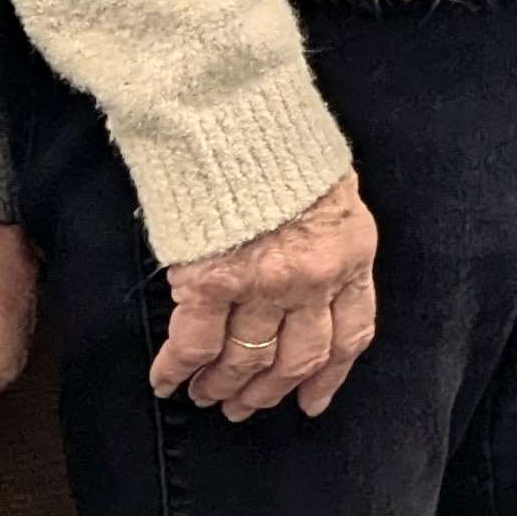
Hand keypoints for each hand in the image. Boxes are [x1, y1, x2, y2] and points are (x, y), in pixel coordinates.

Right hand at [151, 162, 377, 419]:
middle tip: (245, 406)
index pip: (350, 334)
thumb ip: (326, 241)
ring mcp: (262, 285)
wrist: (236, 109)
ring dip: (222, 386)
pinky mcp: (211, 281)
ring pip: (245, 360)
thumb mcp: (330, 191)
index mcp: (350, 255)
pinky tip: (166, 382)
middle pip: (296, 358)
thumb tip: (309, 278)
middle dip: (268, 390)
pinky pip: (194, 344)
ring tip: (206, 396)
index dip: (328, 376)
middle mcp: (313, 280)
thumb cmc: (281, 138)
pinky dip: (177, 369)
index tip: (312, 401)